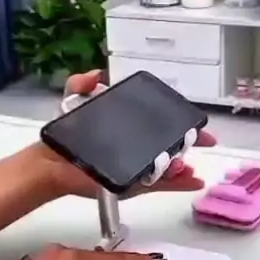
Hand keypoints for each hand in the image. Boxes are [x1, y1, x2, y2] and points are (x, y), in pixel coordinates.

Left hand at [45, 70, 215, 199]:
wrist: (54, 164)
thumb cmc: (67, 137)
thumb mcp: (75, 102)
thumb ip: (82, 84)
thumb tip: (98, 74)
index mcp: (131, 127)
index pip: (161, 122)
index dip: (181, 120)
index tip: (197, 119)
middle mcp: (139, 147)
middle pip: (173, 144)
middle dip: (191, 141)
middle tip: (205, 140)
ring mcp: (139, 167)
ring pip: (169, 166)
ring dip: (183, 164)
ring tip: (186, 163)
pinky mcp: (135, 185)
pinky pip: (161, 185)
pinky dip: (179, 184)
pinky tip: (192, 180)